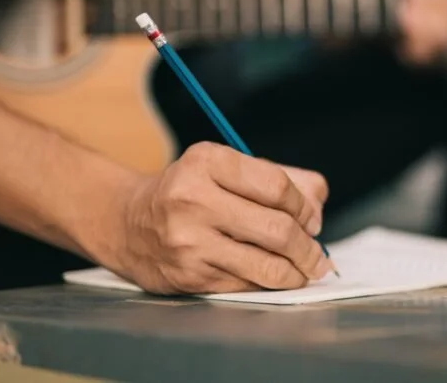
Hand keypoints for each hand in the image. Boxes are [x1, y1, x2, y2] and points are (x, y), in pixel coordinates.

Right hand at [105, 142, 332, 294]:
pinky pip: (246, 284)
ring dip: (297, 272)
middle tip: (318, 255)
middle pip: (277, 229)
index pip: (277, 187)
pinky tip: (275, 278)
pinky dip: (268, 284)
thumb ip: (279, 178)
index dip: (304, 207)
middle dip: (308, 247)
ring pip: (266, 265)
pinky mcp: (188, 276)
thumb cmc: (191, 191)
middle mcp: (193, 199)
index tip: (312, 219)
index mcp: (208, 162)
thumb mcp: (227, 168)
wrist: (128, 223)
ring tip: (307, 271)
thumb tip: (318, 205)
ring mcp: (188, 241)